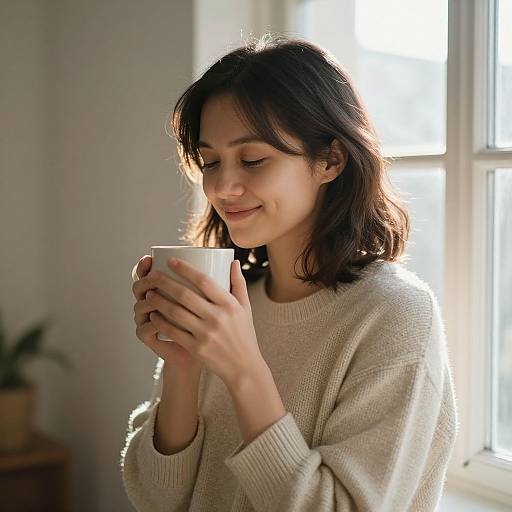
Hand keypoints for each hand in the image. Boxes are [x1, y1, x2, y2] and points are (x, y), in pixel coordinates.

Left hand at [144, 257, 266, 388]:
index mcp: (229, 305)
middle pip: (185, 295)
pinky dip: (161, 322)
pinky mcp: (196, 348)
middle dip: (165, 282)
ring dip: (159, 301)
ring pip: (175, 312)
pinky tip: (153, 315)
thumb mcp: (245, 308)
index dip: (185, 269)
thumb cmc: (244, 335)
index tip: (171, 260)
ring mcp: (206, 334)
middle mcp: (218, 318)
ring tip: (149, 293)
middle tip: (153, 275)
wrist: (244, 368)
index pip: (204, 281)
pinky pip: (173, 332)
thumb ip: (238, 284)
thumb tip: (232, 261)